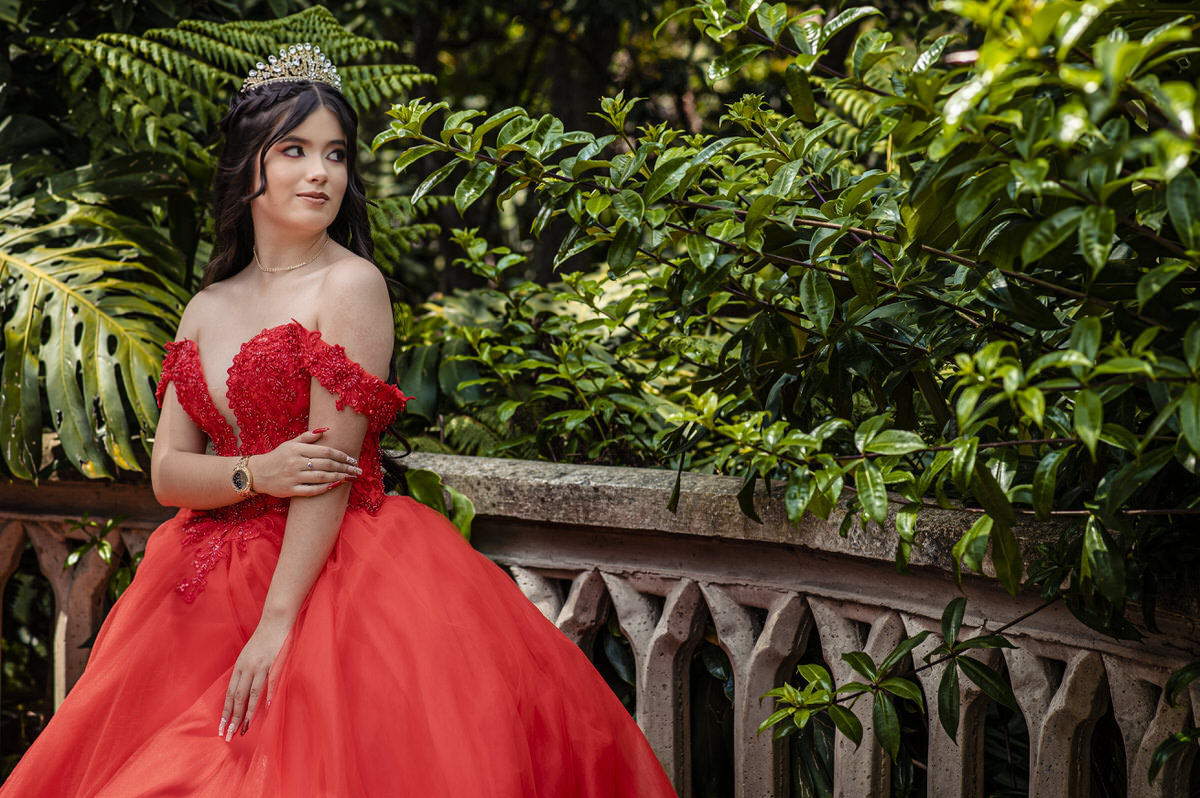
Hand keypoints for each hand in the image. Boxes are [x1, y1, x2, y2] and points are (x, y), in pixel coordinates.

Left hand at [220, 621, 291, 740]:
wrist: (276, 619)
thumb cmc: (264, 637)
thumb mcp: (250, 654)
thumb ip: (246, 670)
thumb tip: (242, 689)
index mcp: (240, 666)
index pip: (230, 694)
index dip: (226, 712)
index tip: (222, 728)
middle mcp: (247, 668)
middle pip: (237, 698)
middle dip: (231, 718)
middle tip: (228, 736)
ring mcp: (261, 665)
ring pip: (251, 694)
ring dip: (246, 714)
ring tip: (243, 730)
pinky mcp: (275, 662)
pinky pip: (270, 682)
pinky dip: (268, 695)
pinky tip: (265, 709)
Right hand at [250, 428, 361, 497]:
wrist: (257, 474)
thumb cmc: (278, 457)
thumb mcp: (290, 443)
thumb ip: (307, 437)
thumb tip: (326, 429)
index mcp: (297, 449)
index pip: (325, 451)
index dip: (341, 455)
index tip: (352, 459)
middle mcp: (295, 462)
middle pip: (326, 464)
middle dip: (345, 467)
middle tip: (357, 470)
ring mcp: (293, 477)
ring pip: (321, 477)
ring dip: (339, 477)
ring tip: (350, 477)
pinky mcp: (290, 490)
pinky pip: (311, 490)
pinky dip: (325, 488)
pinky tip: (335, 485)